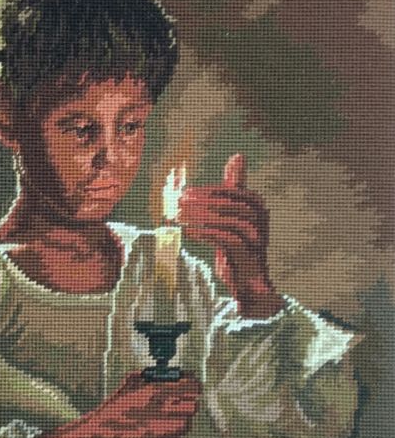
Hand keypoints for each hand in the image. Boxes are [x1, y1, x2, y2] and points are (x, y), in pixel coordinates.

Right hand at [27, 371, 199, 437]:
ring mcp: (155, 434)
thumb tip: (167, 375)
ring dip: (180, 425)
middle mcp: (154, 412)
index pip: (189, 386)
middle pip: (191, 407)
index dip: (192, 386)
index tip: (191, 387)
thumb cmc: (108, 414)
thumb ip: (147, 378)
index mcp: (149, 393)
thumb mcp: (126, 386)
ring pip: (185, 427)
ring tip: (168, 424)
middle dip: (186, 406)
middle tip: (178, 407)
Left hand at [178, 153, 283, 317]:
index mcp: (257, 204)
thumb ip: (234, 186)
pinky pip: (224, 239)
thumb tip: (238, 155)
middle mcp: (261, 219)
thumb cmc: (239, 245)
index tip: (182, 193)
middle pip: (227, 204)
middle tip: (176, 203)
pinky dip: (203, 233)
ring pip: (226, 220)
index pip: (229, 191)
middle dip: (199, 202)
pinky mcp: (248, 255)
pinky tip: (186, 232)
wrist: (250, 282)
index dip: (204, 191)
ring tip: (177, 217)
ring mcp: (257, 237)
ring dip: (199, 217)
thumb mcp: (235, 213)